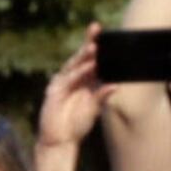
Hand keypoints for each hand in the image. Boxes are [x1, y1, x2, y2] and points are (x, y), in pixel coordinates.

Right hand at [35, 28, 105, 154]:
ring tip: (94, 48)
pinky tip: (86, 68)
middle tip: (96, 29)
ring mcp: (61, 84)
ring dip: (83, 58)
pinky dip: (77, 74)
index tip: (103, 32)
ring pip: (73, 66)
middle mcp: (72, 79)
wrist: (60, 141)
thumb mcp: (94, 109)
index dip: (94, 45)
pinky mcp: (54, 92)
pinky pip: (67, 80)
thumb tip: (116, 85)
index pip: (90, 60)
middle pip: (80, 58)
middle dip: (88, 43)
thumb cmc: (77, 125)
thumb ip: (102, 96)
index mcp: (83, 81)